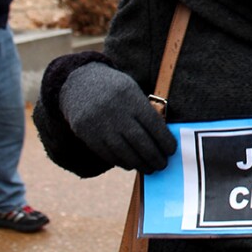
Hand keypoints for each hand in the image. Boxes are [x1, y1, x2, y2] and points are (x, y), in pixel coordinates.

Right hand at [59, 62, 176, 172]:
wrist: (79, 83)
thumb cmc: (115, 89)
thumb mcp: (132, 91)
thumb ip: (145, 111)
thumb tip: (162, 139)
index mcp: (131, 98)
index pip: (153, 124)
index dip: (164, 140)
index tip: (172, 150)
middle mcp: (116, 112)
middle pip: (139, 140)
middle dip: (153, 156)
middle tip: (163, 165)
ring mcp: (100, 124)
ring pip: (123, 151)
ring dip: (139, 163)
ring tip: (149, 168)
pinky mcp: (87, 134)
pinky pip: (107, 153)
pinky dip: (121, 162)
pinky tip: (131, 165)